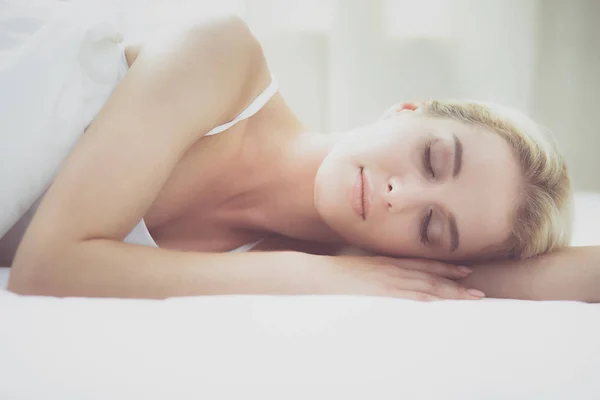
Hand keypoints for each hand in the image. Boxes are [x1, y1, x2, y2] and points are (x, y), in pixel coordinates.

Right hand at [318, 255, 485, 300]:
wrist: (318, 274)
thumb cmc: (337, 274)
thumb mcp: (363, 269)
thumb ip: (379, 273)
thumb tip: (389, 281)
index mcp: (389, 262)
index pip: (423, 264)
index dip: (446, 268)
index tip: (465, 271)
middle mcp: (392, 269)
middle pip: (430, 275)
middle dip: (456, 282)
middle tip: (477, 289)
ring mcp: (388, 280)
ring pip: (425, 285)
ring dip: (450, 291)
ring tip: (470, 296)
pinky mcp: (381, 290)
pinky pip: (408, 294)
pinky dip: (426, 296)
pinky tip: (440, 300)